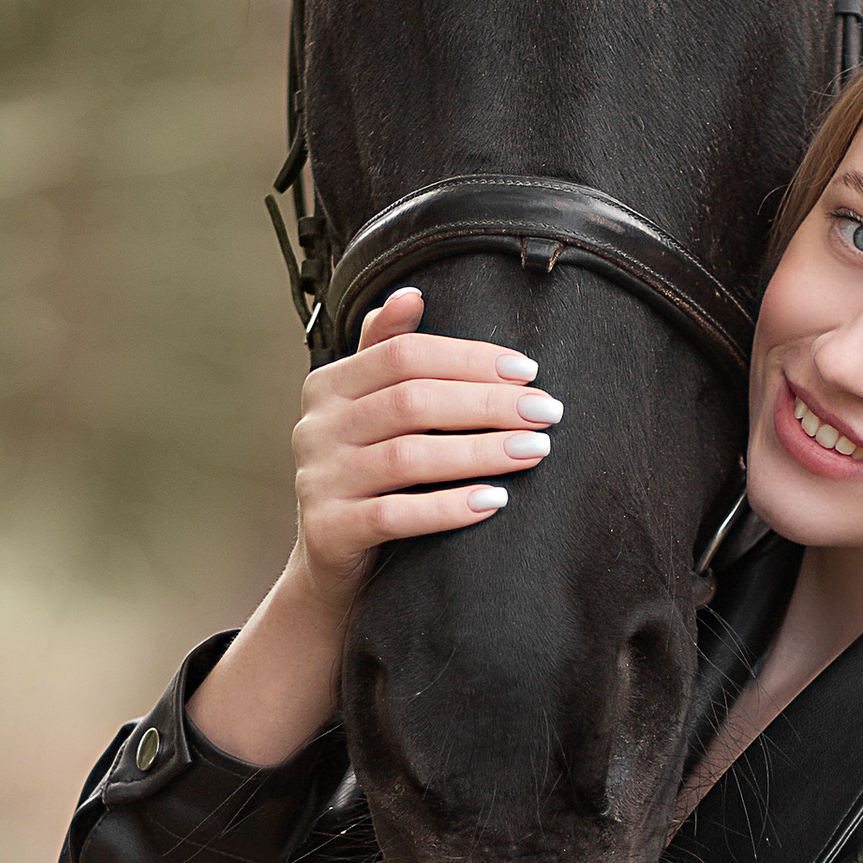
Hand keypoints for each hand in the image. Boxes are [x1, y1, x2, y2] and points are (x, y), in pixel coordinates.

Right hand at [186, 289, 558, 767]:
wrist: (332, 569)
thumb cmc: (370, 477)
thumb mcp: (370, 414)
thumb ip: (386, 353)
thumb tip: (410, 293)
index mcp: (327, 385)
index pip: (404, 354)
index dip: (470, 359)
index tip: (529, 371)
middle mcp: (315, 426)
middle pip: (411, 401)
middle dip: (488, 403)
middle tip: (547, 412)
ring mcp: (319, 479)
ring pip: (408, 456)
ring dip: (480, 451)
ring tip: (536, 451)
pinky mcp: (330, 530)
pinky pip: (396, 515)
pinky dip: (449, 507)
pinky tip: (495, 501)